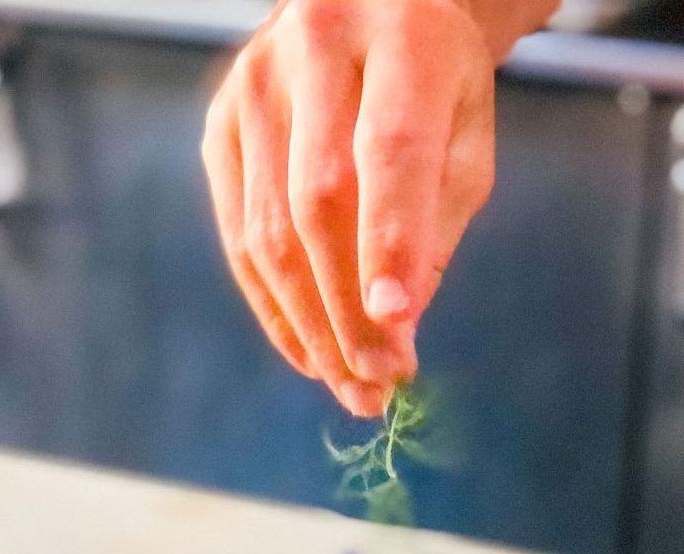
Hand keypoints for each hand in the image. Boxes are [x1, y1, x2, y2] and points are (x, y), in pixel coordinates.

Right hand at [201, 0, 497, 416]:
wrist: (370, 9)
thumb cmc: (433, 85)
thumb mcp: (464, 137)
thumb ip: (433, 226)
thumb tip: (394, 330)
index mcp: (402, 36)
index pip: (387, 152)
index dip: (389, 246)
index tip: (398, 331)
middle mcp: (314, 46)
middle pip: (317, 202)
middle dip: (346, 309)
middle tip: (377, 384)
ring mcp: (252, 84)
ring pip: (269, 229)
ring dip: (309, 324)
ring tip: (349, 385)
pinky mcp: (218, 123)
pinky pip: (239, 235)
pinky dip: (273, 305)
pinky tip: (308, 351)